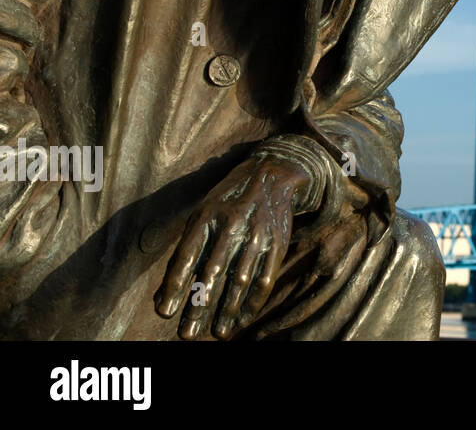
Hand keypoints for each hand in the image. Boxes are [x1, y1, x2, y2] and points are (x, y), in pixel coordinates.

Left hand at [154, 155, 312, 338]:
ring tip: (217, 333)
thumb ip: (185, 249)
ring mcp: (258, 233)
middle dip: (199, 306)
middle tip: (187, 335)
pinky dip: (254, 301)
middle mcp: (232, 224)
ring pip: (240, 279)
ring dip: (227, 309)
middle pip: (213, 272)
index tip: (165, 312)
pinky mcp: (278, 242)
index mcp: (207, 215)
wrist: (273, 174)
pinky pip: (265, 277)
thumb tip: (164, 292)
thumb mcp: (202, 212)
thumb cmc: (228, 200)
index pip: (187, 255)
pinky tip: (242, 318)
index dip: (175, 285)